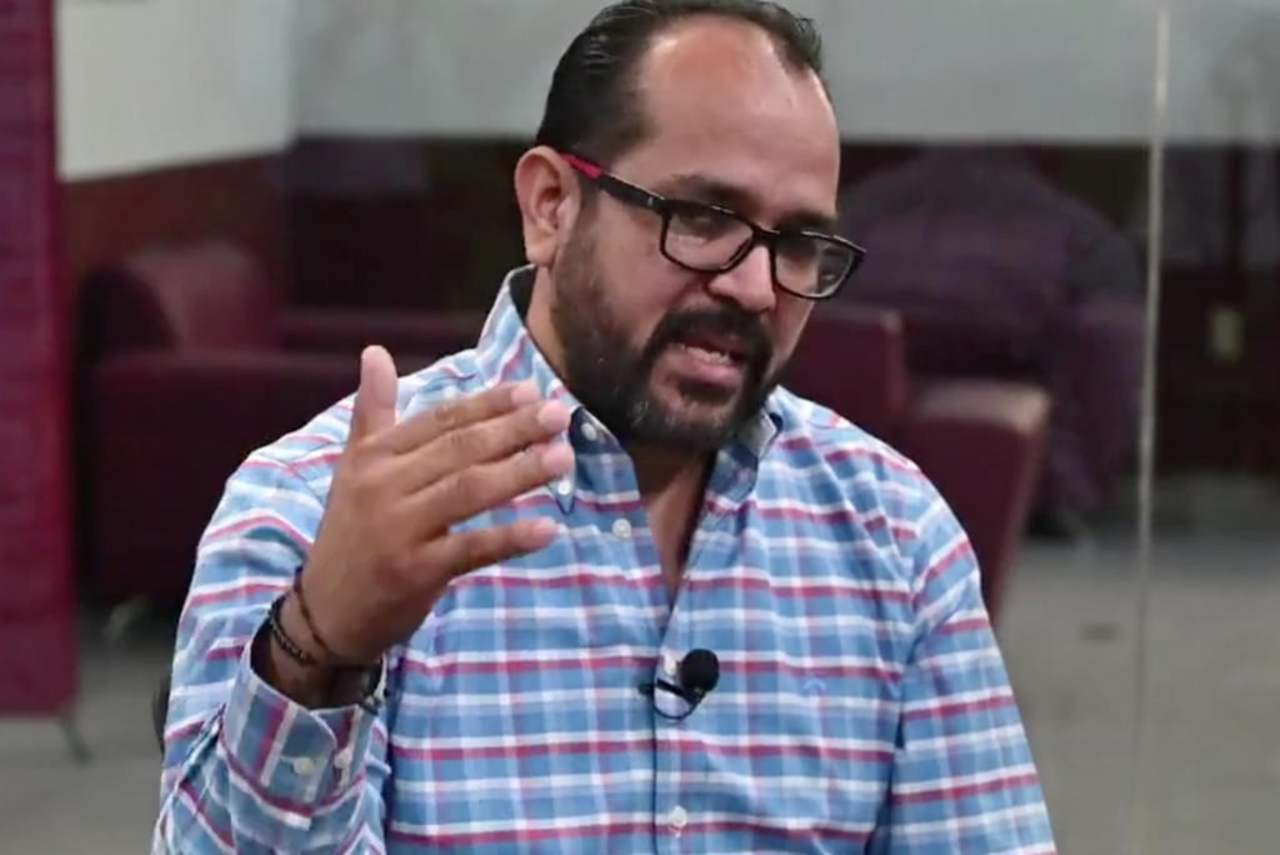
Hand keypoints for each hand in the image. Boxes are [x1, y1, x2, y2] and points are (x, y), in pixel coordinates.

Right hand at [284, 345, 572, 670]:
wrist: (325, 612)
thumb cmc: (352, 532)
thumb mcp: (354, 467)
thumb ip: (372, 411)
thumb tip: (375, 351)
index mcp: (375, 456)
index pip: (440, 420)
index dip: (487, 403)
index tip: (531, 390)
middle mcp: (384, 486)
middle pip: (459, 449)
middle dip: (514, 429)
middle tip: (559, 415)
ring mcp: (399, 529)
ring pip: (468, 491)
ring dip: (520, 472)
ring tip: (563, 458)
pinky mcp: (415, 572)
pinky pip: (471, 549)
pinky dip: (510, 537)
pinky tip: (549, 528)